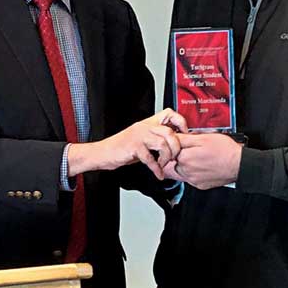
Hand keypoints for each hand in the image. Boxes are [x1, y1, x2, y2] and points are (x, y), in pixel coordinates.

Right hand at [68, 109, 187, 179]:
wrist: (102, 153)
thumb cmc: (122, 148)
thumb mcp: (141, 139)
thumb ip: (156, 138)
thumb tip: (174, 144)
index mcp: (148, 122)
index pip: (169, 113)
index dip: (181, 122)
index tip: (185, 134)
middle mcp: (144, 126)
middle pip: (170, 131)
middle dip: (175, 147)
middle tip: (173, 156)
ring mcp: (139, 136)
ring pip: (162, 143)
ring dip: (167, 157)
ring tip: (163, 164)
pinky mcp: (133, 147)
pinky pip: (150, 158)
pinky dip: (156, 168)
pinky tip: (158, 173)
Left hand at [162, 133, 242, 189]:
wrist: (239, 165)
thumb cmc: (224, 150)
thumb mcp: (203, 137)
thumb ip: (185, 138)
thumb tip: (173, 137)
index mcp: (186, 157)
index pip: (172, 149)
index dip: (178, 144)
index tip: (184, 142)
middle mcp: (187, 171)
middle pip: (176, 160)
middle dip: (182, 153)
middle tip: (195, 149)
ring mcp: (193, 179)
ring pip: (182, 169)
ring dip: (187, 163)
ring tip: (200, 157)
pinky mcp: (199, 185)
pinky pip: (191, 177)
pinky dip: (194, 171)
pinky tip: (203, 165)